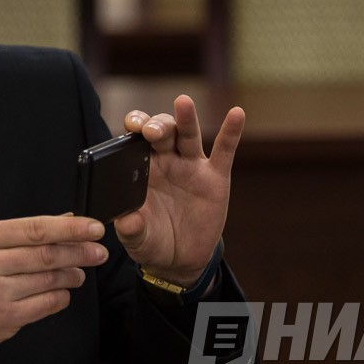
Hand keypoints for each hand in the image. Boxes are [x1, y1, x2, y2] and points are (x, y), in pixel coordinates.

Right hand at [0, 215, 107, 355]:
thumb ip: (19, 234)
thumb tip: (63, 220)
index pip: (34, 229)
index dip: (69, 228)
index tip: (93, 227)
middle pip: (46, 254)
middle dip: (79, 252)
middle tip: (99, 251)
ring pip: (49, 280)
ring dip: (72, 275)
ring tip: (80, 272)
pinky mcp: (4, 319)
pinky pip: (46, 305)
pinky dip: (60, 297)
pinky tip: (62, 292)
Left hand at [116, 95, 244, 286]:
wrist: (179, 260)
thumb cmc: (151, 240)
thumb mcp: (137, 238)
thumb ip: (131, 228)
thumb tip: (127, 220)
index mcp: (141, 169)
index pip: (135, 139)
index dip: (134, 127)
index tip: (132, 126)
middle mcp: (165, 161)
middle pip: (161, 132)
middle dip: (156, 126)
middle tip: (151, 130)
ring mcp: (191, 167)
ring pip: (187, 136)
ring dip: (185, 119)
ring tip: (182, 103)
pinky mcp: (215, 178)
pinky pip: (224, 151)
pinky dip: (231, 132)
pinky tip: (236, 114)